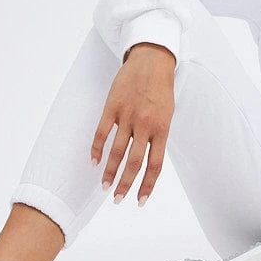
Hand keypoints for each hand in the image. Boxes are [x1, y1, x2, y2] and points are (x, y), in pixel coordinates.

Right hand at [90, 43, 175, 204]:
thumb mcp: (167, 114)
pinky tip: (93, 163)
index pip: (155, 164)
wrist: (152, 59)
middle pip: (134, 162)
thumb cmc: (161, 88)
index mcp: (162, 128)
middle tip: (117, 200)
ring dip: (109, 172)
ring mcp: (127, 115)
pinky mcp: (112, 106)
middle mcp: (145, 124)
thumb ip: (157, 136)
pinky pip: (101, 132)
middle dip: (125, 184)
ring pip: (116, 151)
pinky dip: (96, 149)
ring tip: (105, 187)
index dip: (147, 185)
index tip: (140, 201)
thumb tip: (148, 160)